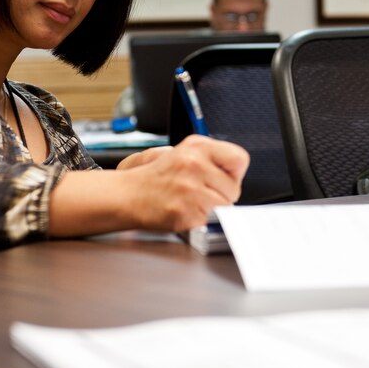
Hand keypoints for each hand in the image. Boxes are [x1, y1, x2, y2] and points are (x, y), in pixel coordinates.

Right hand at [122, 135, 248, 230]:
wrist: (128, 194)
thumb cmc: (156, 177)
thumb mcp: (184, 152)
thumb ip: (212, 157)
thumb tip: (236, 171)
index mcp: (197, 147)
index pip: (239, 159)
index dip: (233, 173)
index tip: (222, 178)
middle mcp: (194, 164)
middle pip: (234, 188)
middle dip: (222, 195)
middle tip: (201, 193)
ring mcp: (190, 188)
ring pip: (224, 207)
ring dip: (212, 209)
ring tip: (192, 202)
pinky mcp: (185, 211)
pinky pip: (209, 221)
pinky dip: (200, 220)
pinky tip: (186, 211)